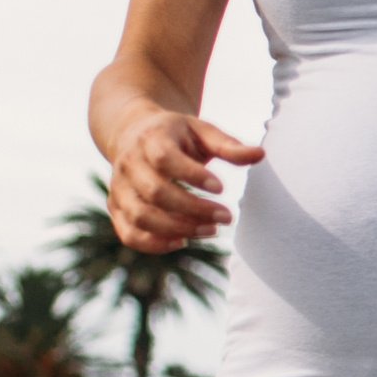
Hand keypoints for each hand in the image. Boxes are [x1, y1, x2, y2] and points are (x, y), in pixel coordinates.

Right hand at [105, 107, 259, 250]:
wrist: (132, 132)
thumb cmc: (176, 135)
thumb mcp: (202, 132)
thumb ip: (229, 146)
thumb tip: (260, 154)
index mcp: (150, 139)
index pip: (165, 160)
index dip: (193, 176)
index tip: (222, 188)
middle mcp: (128, 164)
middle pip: (156, 194)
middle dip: (194, 210)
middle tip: (227, 217)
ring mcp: (119, 188)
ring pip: (142, 217)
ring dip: (178, 229)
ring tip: (211, 230)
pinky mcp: (116, 208)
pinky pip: (129, 234)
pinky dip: (154, 244)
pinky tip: (183, 242)